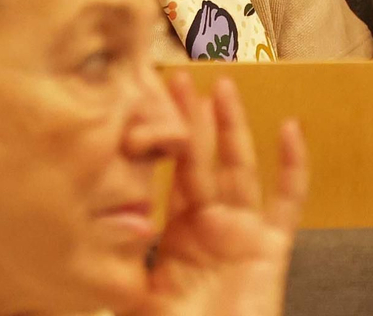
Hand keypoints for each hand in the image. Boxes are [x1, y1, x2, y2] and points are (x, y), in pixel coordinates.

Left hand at [131, 73, 307, 315]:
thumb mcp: (133, 299)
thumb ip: (115, 269)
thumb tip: (80, 237)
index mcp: (179, 235)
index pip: (172, 175)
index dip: (165, 139)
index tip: (151, 102)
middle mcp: (212, 226)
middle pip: (204, 161)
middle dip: (193, 121)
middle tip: (178, 78)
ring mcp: (244, 232)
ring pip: (240, 168)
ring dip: (234, 128)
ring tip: (223, 87)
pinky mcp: (272, 246)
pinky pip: (287, 200)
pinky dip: (292, 165)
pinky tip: (290, 129)